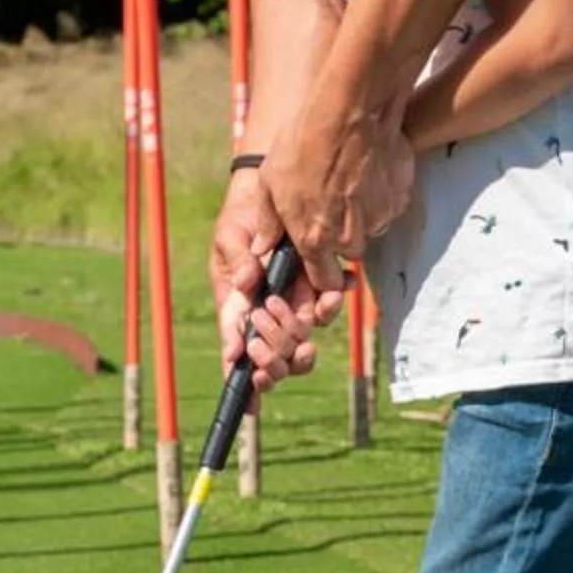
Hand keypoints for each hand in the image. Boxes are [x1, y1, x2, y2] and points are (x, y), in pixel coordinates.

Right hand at [210, 165, 340, 394]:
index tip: (252, 381)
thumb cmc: (240, 218)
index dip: (242, 375)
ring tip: (309, 306)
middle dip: (277, 360)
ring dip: (306, 330)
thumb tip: (247, 285)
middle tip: (273, 350)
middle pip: (276, 355)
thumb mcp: (229, 237)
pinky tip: (343, 283)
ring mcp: (294, 301)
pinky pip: (329, 302)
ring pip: (305, 335)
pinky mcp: (317, 285)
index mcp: (239, 309)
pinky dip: (336, 297)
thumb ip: (237, 262)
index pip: (237, 349)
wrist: (268, 192)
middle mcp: (268, 313)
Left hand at [263, 100, 414, 293]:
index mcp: (315, 239)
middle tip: (327, 203)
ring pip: (369, 228)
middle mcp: (350, 237)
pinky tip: (365, 168)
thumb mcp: (270, 182)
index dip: (320, 273)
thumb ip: (268, 222)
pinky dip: (378, 194)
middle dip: (339, 236)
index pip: (325, 282)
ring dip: (359, 214)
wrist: (349, 109)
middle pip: (348, 252)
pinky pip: (387, 205)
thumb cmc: (304, 143)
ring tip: (345, 179)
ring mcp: (378, 217)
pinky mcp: (399, 197)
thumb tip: (263, 245)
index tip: (316, 258)